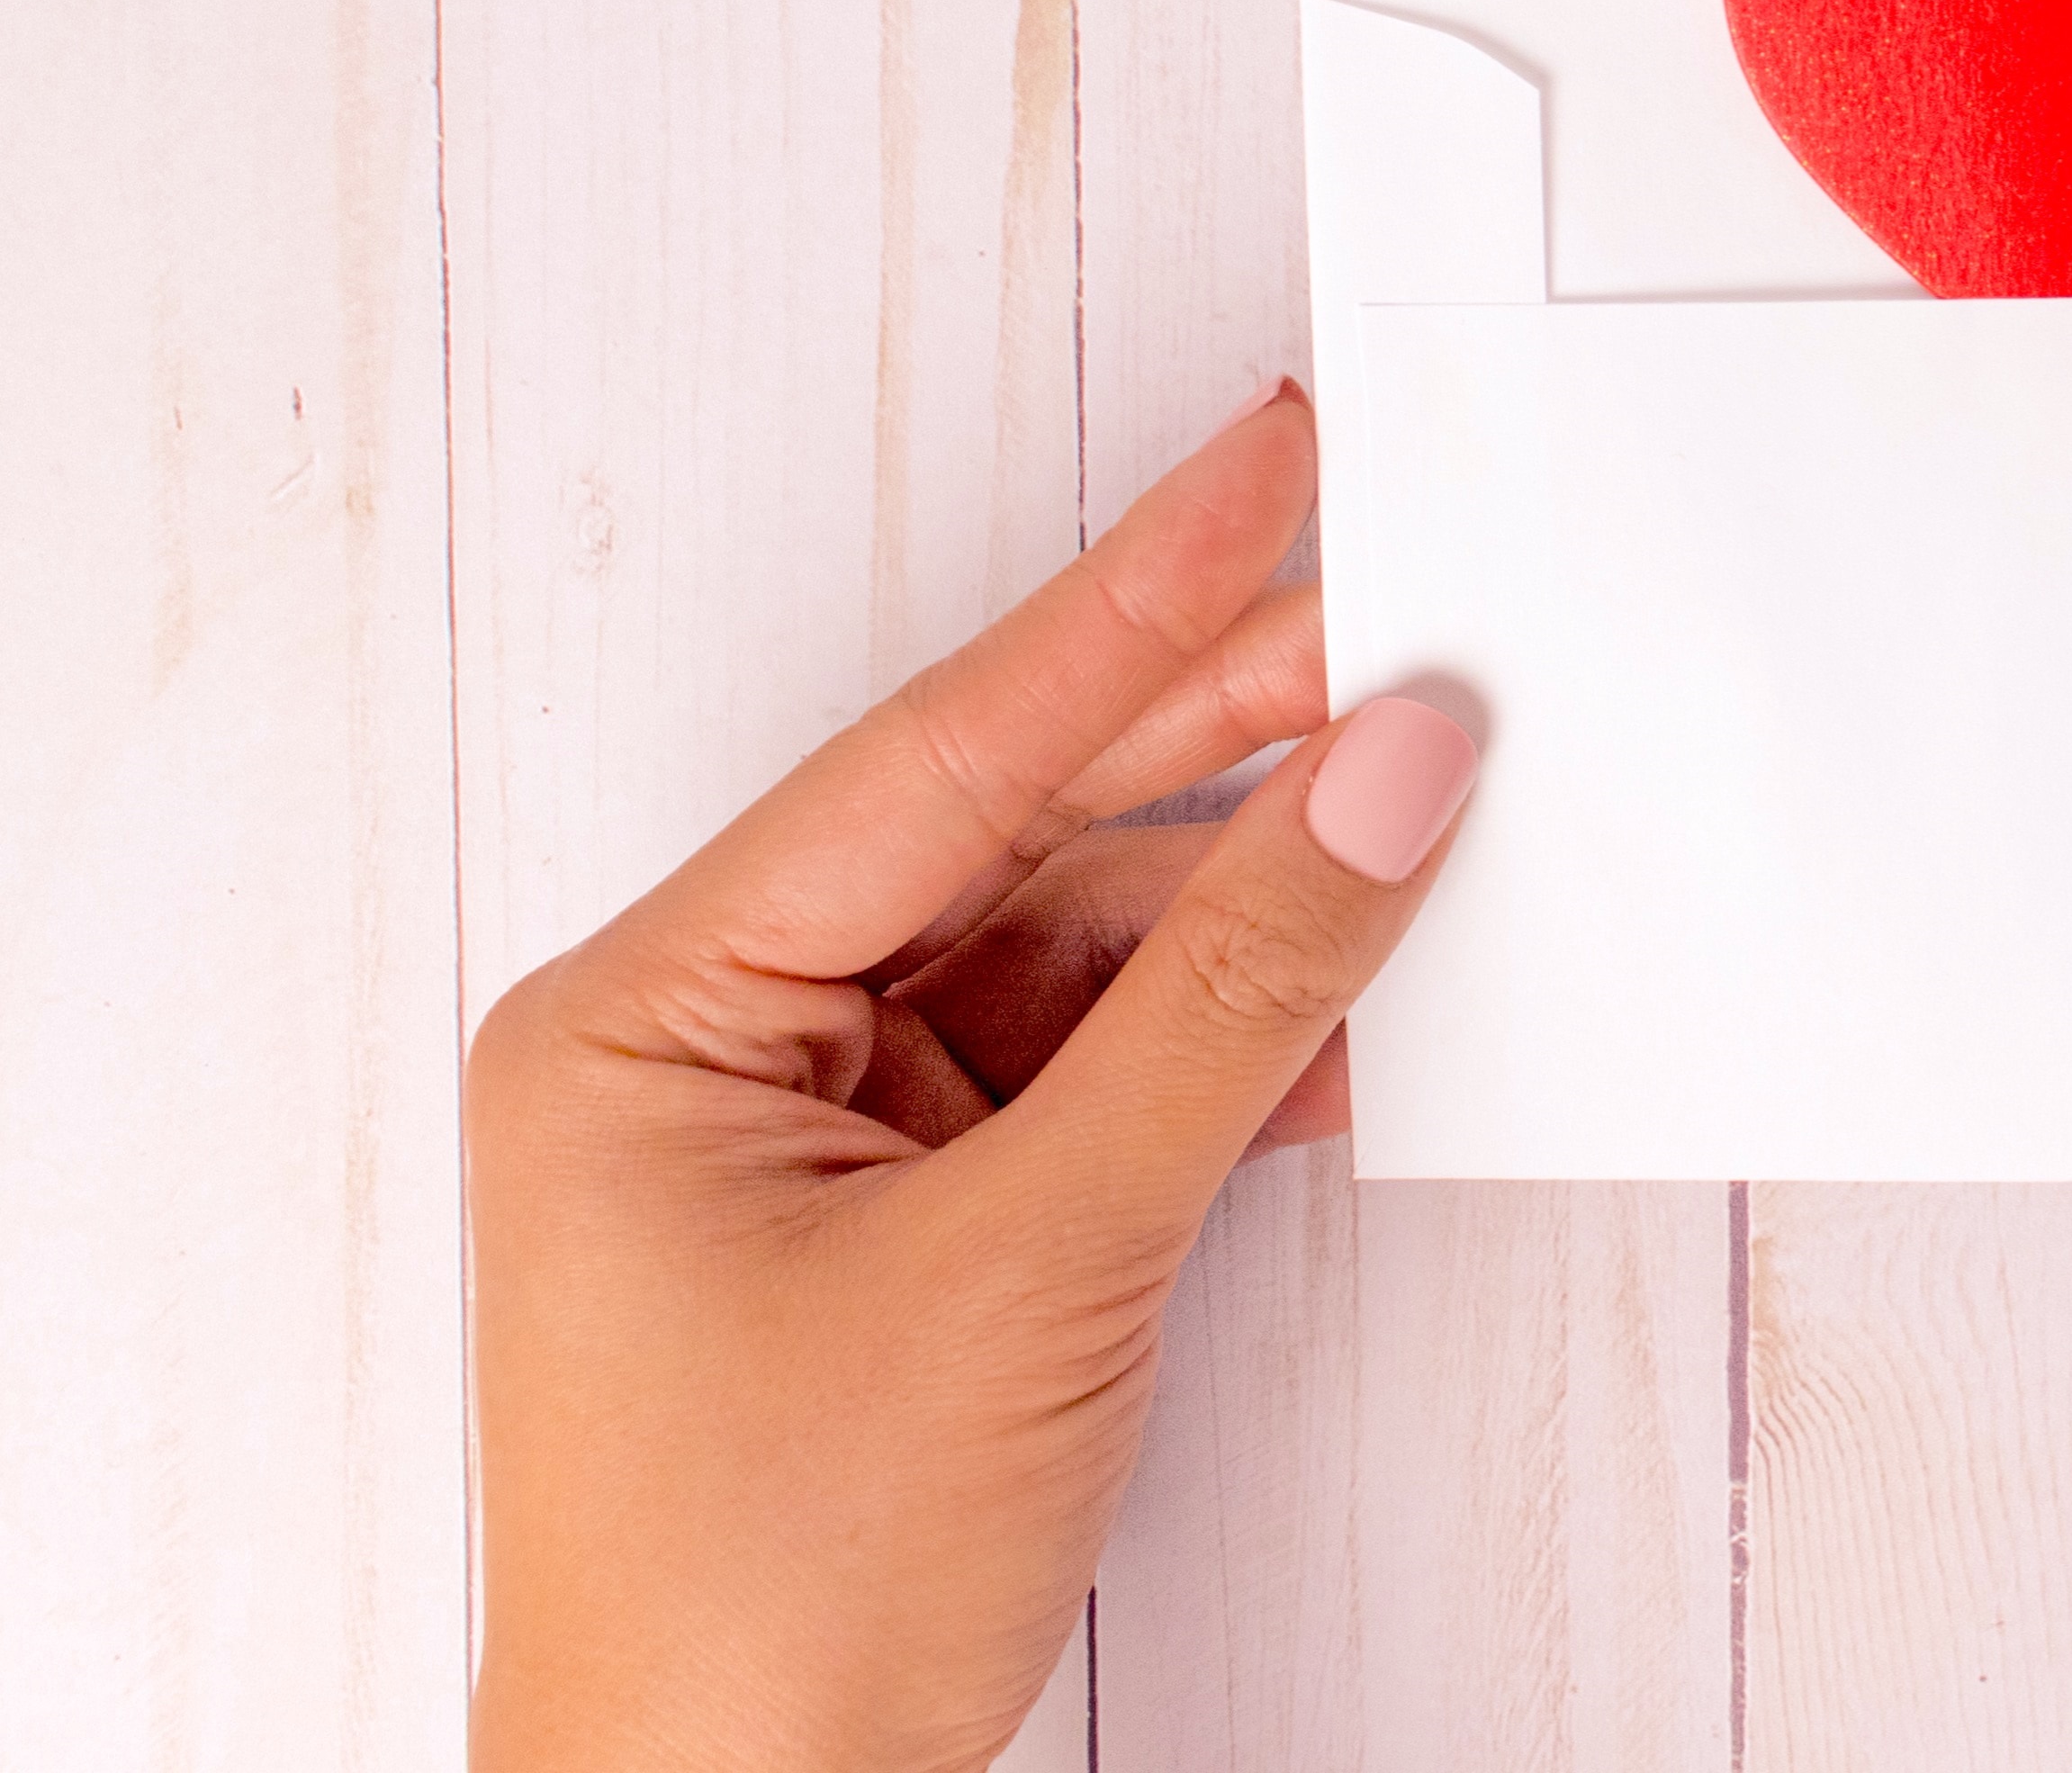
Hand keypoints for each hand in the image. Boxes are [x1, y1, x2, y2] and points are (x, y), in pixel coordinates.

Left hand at [464, 386, 1478, 1772]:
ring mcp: (815, 1143)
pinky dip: (1229, 1044)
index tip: (1274, 463)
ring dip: (1251, 902)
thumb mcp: (1036, 1260)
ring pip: (1076, 953)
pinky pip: (1094, 1076)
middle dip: (1216, 738)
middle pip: (1010, 832)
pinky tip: (1361, 979)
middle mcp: (715, 1051)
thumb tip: (1382, 780)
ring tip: (1425, 795)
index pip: (939, 755)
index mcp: (647, 1017)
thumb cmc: (764, 1609)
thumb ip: (1231, 998)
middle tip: (1404, 604)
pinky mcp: (914, 1230)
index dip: (1135, 605)